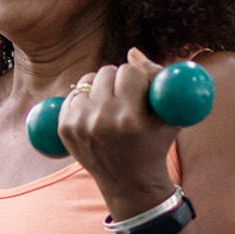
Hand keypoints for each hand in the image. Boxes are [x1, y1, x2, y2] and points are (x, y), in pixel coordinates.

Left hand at [57, 48, 181, 216]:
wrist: (129, 182)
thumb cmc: (155, 143)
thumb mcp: (169, 114)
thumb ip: (157, 77)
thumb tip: (131, 51)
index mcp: (130, 119)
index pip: (128, 71)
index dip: (137, 79)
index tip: (140, 92)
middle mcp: (101, 122)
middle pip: (106, 71)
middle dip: (118, 80)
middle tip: (125, 98)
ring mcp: (79, 126)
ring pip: (87, 79)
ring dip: (100, 87)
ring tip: (111, 106)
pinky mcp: (65, 128)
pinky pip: (73, 94)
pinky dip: (85, 98)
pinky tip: (96, 113)